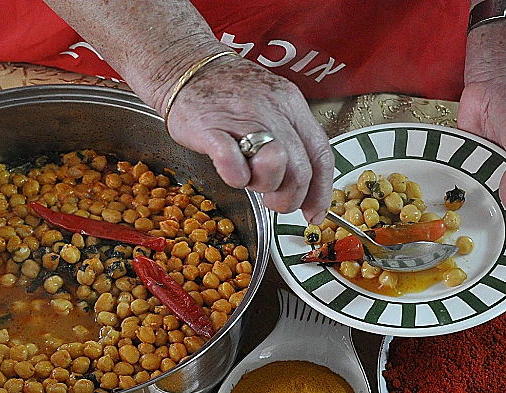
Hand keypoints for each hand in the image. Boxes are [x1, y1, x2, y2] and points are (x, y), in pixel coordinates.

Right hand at [165, 55, 333, 223]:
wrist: (184, 66)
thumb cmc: (227, 93)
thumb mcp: (270, 107)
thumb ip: (289, 141)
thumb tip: (302, 186)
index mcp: (291, 105)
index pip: (321, 154)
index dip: (321, 191)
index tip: (314, 212)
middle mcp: (272, 110)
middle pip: (301, 168)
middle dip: (291, 198)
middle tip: (276, 202)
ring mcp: (242, 118)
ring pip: (275, 165)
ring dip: (264, 185)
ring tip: (249, 178)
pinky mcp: (210, 128)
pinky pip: (232, 161)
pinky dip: (235, 176)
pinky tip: (230, 171)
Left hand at [460, 17, 505, 213]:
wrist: (498, 76)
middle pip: (502, 210)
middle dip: (489, 218)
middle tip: (474, 231)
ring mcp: (488, 170)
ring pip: (477, 197)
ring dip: (466, 204)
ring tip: (453, 218)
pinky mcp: (466, 161)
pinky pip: (457, 178)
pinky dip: (450, 185)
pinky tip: (439, 197)